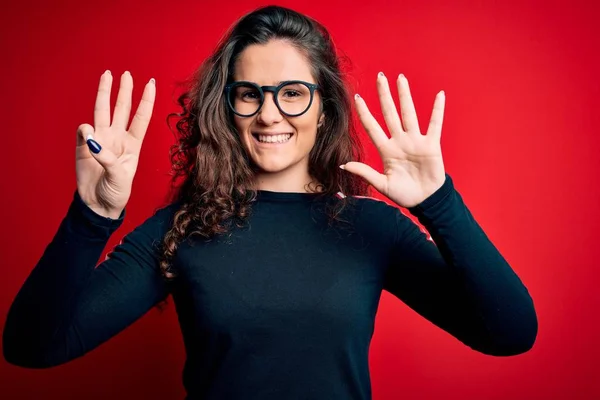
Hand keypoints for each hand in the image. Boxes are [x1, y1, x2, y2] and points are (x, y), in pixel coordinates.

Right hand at [75, 70, 155, 217]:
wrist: (98, 204)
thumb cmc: (116, 192)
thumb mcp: (120, 177)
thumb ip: (108, 158)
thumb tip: (92, 139)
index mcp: (133, 144)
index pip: (141, 118)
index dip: (146, 101)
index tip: (150, 83)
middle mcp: (118, 138)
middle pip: (122, 109)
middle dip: (124, 91)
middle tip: (126, 73)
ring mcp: (101, 140)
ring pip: (103, 112)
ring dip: (104, 94)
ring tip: (106, 76)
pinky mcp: (84, 147)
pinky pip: (84, 131)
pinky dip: (85, 130)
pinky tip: (87, 136)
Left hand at [341, 72, 445, 208]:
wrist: (425, 201)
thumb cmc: (404, 194)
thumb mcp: (382, 184)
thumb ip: (365, 172)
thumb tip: (343, 165)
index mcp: (386, 150)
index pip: (372, 127)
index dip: (365, 113)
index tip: (357, 97)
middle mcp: (399, 141)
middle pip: (390, 113)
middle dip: (384, 95)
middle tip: (380, 77)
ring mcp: (415, 141)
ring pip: (409, 113)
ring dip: (405, 96)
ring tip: (401, 79)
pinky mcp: (431, 145)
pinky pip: (435, 124)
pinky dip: (437, 110)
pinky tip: (439, 95)